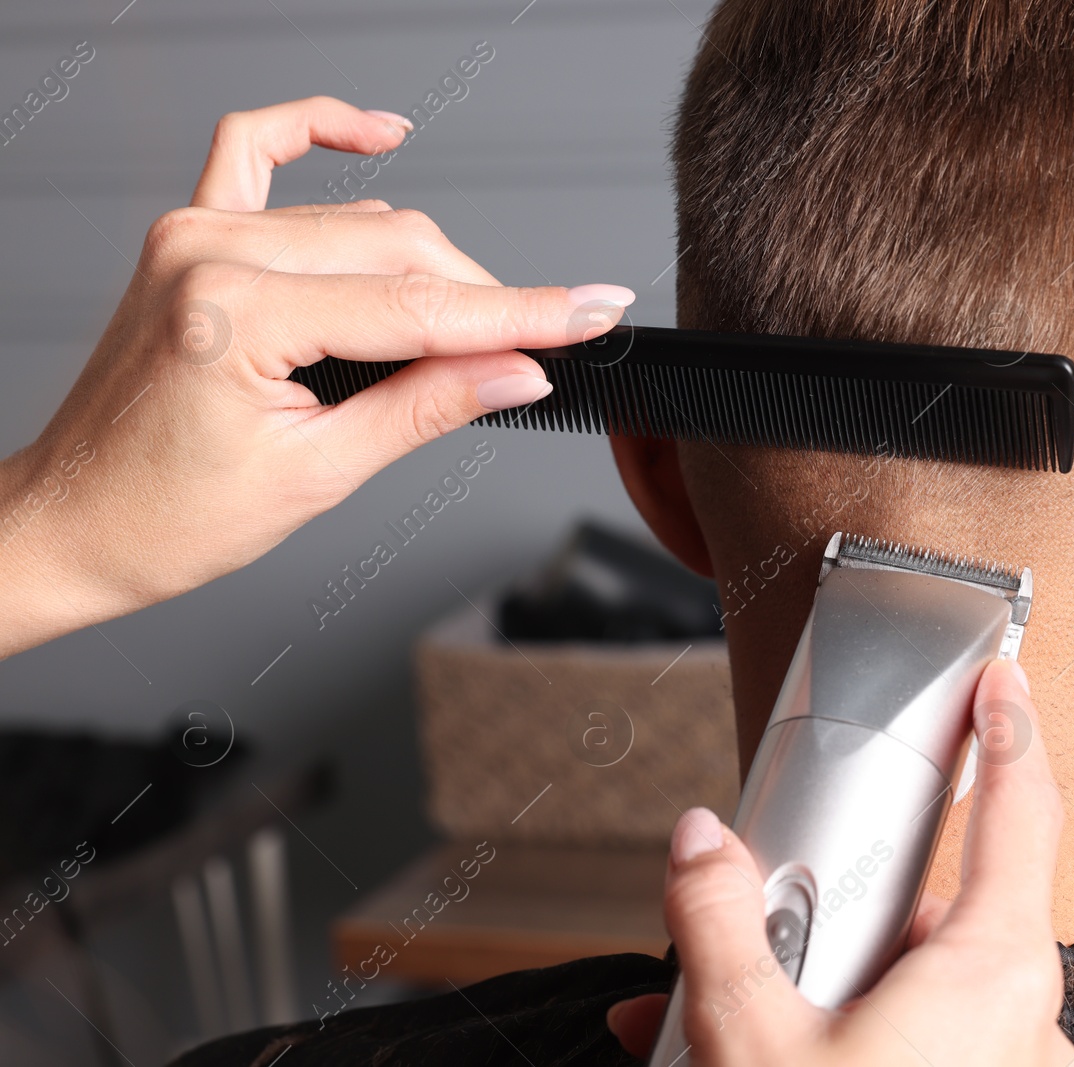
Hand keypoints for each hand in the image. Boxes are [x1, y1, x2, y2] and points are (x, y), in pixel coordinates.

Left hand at [0, 96, 633, 654]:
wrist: (74, 522)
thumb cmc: (165, 517)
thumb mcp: (319, 473)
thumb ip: (428, 406)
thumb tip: (518, 370)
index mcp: (237, 313)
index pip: (417, 307)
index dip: (521, 314)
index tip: (592, 310)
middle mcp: (210, 251)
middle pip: (399, 250)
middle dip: (482, 301)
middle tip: (540, 348)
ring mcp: (196, 233)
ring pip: (358, 219)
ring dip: (429, 266)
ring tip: (468, 329)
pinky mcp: (189, 234)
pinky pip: (258, 152)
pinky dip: (322, 135)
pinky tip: (380, 135)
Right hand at [608, 659, 1073, 1066]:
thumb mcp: (748, 1044)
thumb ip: (721, 925)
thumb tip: (703, 841)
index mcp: (992, 974)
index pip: (1025, 811)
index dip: (1015, 731)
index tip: (1008, 678)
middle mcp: (1022, 1026)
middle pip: (937, 917)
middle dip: (835, 912)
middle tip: (755, 912)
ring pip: (910, 998)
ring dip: (809, 1000)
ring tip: (695, 1027)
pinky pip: (915, 1056)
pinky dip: (834, 1051)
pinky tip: (734, 1063)